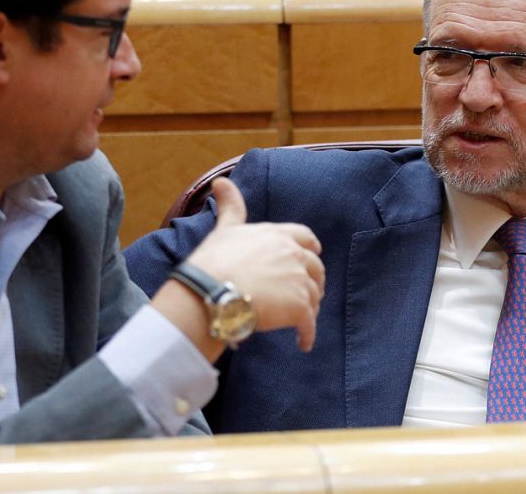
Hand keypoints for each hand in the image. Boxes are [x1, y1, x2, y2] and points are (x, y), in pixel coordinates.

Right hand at [184, 177, 324, 351]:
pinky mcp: (299, 308)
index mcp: (278, 235)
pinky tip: (303, 343)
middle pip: (315, 268)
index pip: (305, 237)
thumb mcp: (225, 230)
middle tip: (307, 295)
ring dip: (309, 309)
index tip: (313, 254)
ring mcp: (299, 281)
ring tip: (301, 322)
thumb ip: (230, 207)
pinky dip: (308, 334)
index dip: (310, 248)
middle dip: (313, 281)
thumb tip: (220, 182)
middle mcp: (294, 254)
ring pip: (313, 296)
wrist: (211, 292)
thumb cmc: (214, 261)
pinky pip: (310, 324)